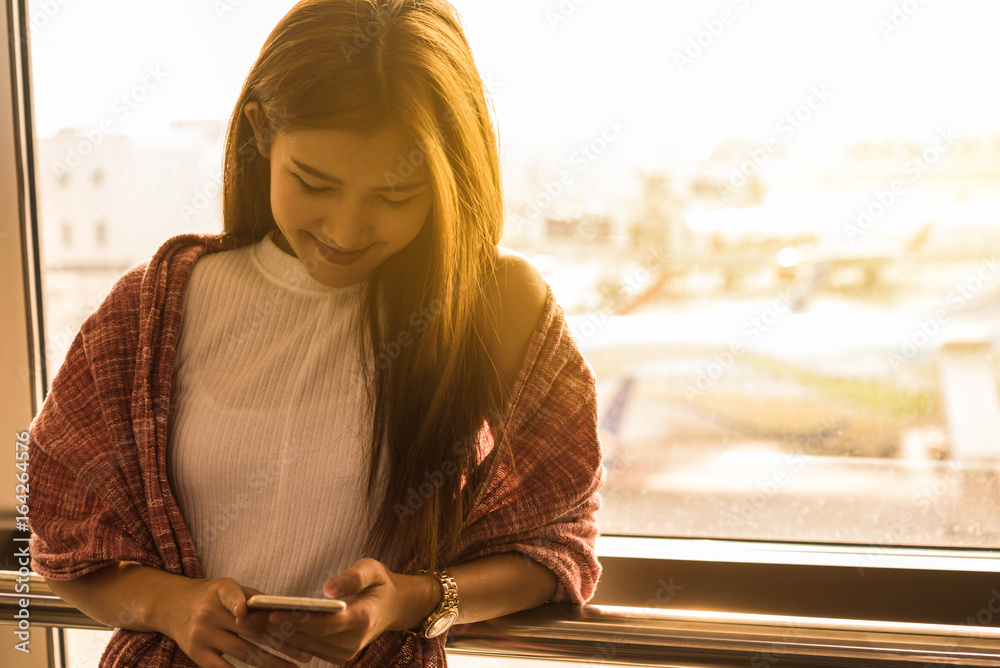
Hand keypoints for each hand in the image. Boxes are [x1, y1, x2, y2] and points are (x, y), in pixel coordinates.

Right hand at [162, 575, 314, 667]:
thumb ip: (252, 597)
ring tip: (294, 667)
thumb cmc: (210, 596)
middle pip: (251, 631)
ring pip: (243, 652)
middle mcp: (209, 614)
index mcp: (219, 592)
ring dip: (272, 662)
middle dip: (282, 643)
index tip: (243, 610)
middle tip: (306, 654)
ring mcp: (203, 636)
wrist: (172, 605)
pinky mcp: (198, 654)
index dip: (237, 602)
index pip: (230, 595)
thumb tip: (287, 608)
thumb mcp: (226, 587)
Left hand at [234, 558, 436, 664]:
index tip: (269, 612)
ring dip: (275, 634)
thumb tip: (327, 588)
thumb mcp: (372, 570)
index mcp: (362, 620)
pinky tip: (264, 627)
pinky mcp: (337, 656)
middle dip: (274, 626)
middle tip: (245, 615)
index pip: (323, 624)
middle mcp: (352, 643)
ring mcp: (345, 653)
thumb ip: (351, 578)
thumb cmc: (380, 583)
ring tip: (247, 620)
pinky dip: (286, 637)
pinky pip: (307, 648)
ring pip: (303, 645)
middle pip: (307, 637)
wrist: (395, 607)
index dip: (295, 619)